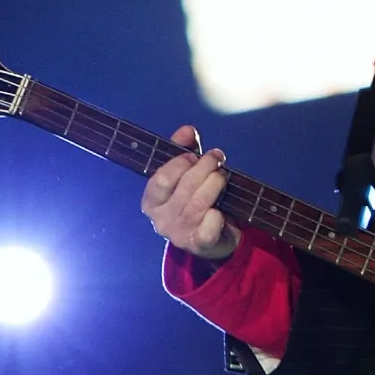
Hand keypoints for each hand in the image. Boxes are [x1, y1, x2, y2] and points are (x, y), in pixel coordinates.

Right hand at [141, 125, 240, 260]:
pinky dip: (217, 215)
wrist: (212, 238)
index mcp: (151, 201)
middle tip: (217, 158)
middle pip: (185, 187)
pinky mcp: (198, 244)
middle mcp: (160, 219)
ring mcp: (179, 233)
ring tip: (223, 176)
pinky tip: (221, 210)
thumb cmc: (195, 200)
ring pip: (199, 204)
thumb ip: (184, 151)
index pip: (160, 179)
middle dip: (204, 168)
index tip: (196, 155)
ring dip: (215, 184)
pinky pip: (210, 225)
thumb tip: (187, 130)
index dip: (180, 163)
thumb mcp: (186, 174)